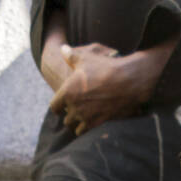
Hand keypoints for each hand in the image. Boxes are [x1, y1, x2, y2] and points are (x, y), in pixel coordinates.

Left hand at [50, 41, 172, 134]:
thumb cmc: (105, 68)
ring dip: (76, 123)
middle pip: (65, 119)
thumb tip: (63, 49)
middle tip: (72, 111)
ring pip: (74, 127)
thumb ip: (72, 56)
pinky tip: (89, 121)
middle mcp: (74, 107)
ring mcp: (85, 117)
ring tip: (80, 118)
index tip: (60, 106)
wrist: (126, 82)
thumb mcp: (86, 58)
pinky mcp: (96, 123)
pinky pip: (84, 131)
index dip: (57, 106)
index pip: (54, 107)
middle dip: (68, 115)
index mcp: (68, 92)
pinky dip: (85, 128)